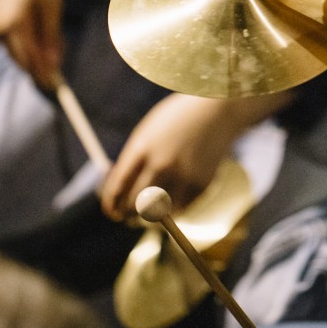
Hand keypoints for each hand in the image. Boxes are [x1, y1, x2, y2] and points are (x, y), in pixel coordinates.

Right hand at [0, 0, 62, 88]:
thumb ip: (52, 35)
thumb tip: (54, 64)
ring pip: (19, 53)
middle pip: (21, 58)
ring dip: (38, 55)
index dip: (43, 72)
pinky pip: (15, 45)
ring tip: (59, 43)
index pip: (28, 55)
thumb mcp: (52, 6)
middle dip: (42, 66)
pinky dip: (31, 46)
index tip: (57, 87)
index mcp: (11, 20)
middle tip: (61, 75)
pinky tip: (47, 37)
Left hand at [99, 94, 238, 220]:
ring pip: (158, 212)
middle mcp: (161, 163)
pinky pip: (181, 208)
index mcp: (142, 148)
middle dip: (128, 214)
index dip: (111, 204)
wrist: (216, 111)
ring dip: (154, 211)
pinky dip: (176, 205)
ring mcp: (182, 175)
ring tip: (158, 196)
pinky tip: (179, 188)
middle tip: (127, 216)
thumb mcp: (147, 134)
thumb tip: (117, 195)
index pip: (118, 187)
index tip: (111, 211)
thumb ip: (132, 162)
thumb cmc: (175, 121)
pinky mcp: (201, 184)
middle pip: (135, 204)